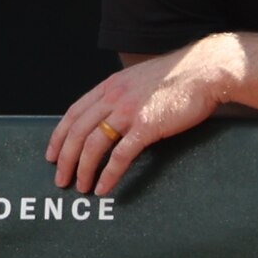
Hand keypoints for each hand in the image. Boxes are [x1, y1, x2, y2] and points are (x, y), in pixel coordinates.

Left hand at [47, 41, 235, 194]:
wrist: (206, 70)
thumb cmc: (180, 77)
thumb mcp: (142, 80)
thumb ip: (125, 95)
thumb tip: (116, 116)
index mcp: (111, 85)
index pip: (74, 112)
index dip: (59, 136)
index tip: (52, 155)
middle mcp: (114, 97)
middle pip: (78, 131)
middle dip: (65, 158)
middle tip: (61, 179)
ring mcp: (129, 111)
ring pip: (93, 144)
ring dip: (83, 169)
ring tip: (80, 187)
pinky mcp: (147, 126)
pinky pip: (120, 155)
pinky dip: (108, 174)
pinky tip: (103, 188)